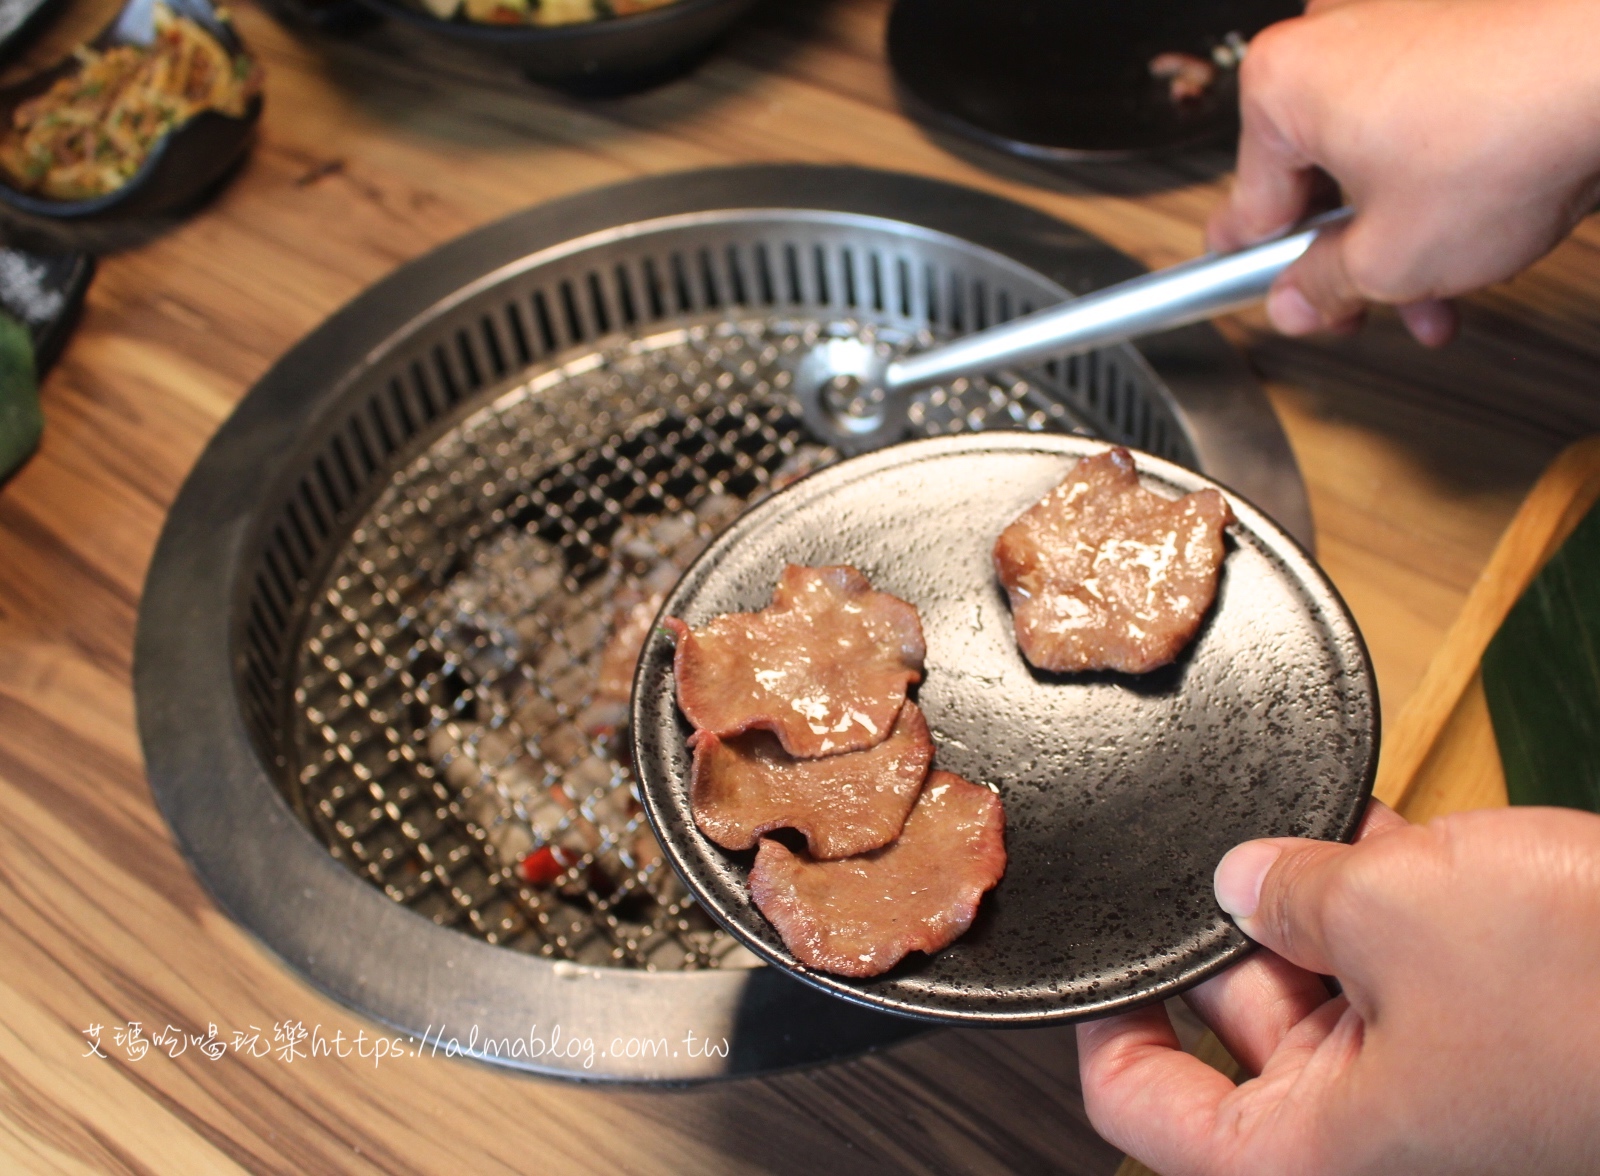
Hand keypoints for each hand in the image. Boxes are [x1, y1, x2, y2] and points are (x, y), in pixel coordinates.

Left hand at [1076, 802, 1599, 1173]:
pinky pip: (1402, 953)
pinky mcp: (1492, 1017)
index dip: (1108, 1035)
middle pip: (1240, 1029)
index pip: (1154, 1116)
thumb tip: (1241, 880)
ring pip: (1324, 977)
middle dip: (1230, 932)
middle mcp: (1372, 1124)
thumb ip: (1285, 893)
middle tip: (1221, 855)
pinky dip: (1381, 890)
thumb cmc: (1588, 993)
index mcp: (1322, 1148)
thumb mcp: (1390, 912)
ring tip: (1304, 828)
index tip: (1098, 964)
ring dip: (1309, 896)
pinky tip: (1367, 825)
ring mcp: (1436, 1069)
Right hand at [1209, 0, 1599, 344]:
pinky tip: (1472, 225)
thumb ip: (1323, 288)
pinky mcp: (1459, 22)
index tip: (1268, 295)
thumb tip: (1297, 300)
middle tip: (1368, 306)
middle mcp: (1330, 37)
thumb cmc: (1507, 136)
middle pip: (1316, 178)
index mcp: (1280, 85)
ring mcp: (1397, 21)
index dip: (1262, 272)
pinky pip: (1424, 117)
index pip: (1250, 206)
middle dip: (1350, 256)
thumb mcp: (1390, 260)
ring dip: (1401, 228)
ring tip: (1441, 284)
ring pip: (1376, 154)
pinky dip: (1439, 175)